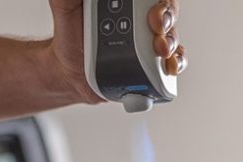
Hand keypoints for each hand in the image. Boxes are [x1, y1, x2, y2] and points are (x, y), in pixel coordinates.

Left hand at [47, 0, 187, 104]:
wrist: (70, 72)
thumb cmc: (71, 37)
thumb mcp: (65, 10)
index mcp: (127, 2)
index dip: (159, 2)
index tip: (151, 13)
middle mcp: (143, 19)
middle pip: (168, 13)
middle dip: (167, 20)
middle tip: (157, 30)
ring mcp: (150, 43)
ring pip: (172, 37)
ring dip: (172, 44)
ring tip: (162, 52)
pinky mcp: (152, 66)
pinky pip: (173, 62)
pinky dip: (177, 64)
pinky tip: (170, 67)